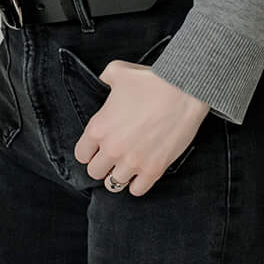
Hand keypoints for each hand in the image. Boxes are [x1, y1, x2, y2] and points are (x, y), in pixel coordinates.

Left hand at [75, 60, 206, 195]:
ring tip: (125, 168)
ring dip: (118, 176)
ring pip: (114, 184)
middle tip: (111, 159)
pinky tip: (140, 175)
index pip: (81, 154)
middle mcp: (111, 148)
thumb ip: (105, 78)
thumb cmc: (150, 81)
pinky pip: (138, 190)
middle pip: (95, 172)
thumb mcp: (117, 72)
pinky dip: (137, 185)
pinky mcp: (154, 169)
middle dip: (102, 166)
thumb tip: (104, 79)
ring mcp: (132, 161)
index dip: (88, 152)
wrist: (183, 92)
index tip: (96, 150)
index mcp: (98, 128)